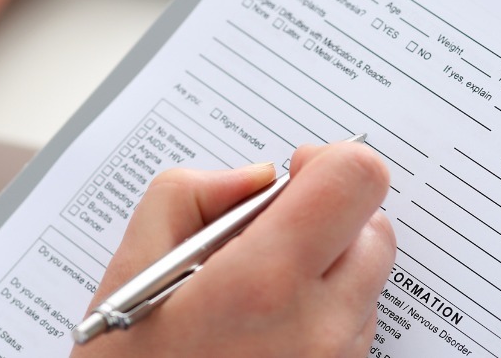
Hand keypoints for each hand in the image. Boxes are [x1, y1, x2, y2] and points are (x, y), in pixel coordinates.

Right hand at [71, 143, 394, 356]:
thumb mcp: (126, 277)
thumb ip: (188, 196)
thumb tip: (253, 178)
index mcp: (265, 282)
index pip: (355, 178)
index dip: (325, 163)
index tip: (290, 179)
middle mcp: (320, 326)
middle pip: (374, 228)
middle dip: (326, 221)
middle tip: (262, 244)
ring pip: (367, 283)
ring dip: (325, 273)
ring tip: (250, 304)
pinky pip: (355, 331)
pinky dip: (322, 317)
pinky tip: (261, 337)